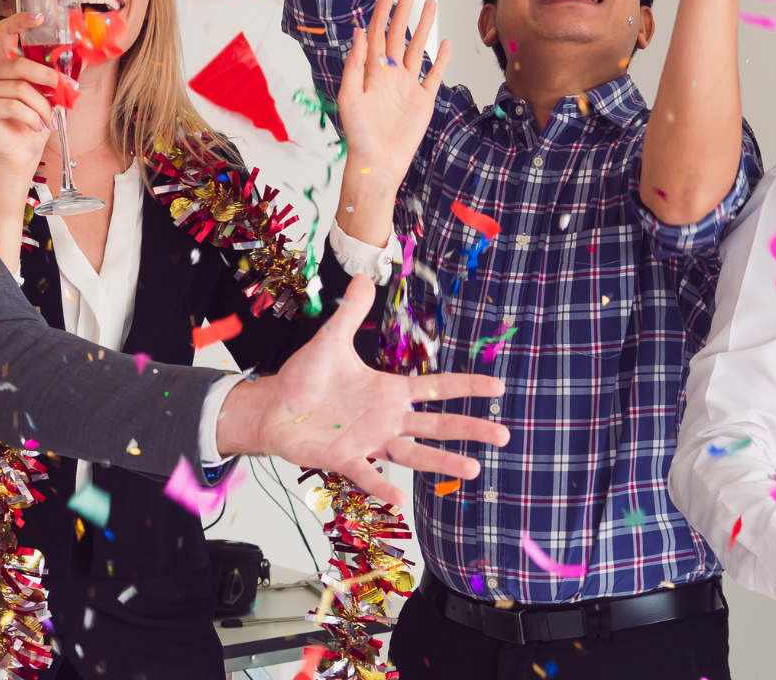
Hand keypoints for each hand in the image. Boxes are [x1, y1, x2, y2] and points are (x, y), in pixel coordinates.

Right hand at [0, 13, 68, 172]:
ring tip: (49, 121)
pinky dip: (31, 117)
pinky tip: (36, 126)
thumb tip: (80, 62)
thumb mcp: (50, 97)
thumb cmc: (34, 125)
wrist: (21, 155)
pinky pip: (12, 106)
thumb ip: (57, 79)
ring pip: (19, 89)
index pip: (5, 33)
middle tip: (64, 91)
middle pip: (19, 64)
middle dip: (47, 78)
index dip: (20, 22)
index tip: (40, 17)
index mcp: (4, 66)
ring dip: (42, 107)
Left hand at [215, 275, 507, 504]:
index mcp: (389, 391)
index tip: (498, 387)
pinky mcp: (345, 458)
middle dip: (470, 428)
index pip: (437, 388)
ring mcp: (369, 441)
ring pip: (414, 453)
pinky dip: (382, 486)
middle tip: (503, 435)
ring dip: (442, 460)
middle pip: (437, 424)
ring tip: (473, 469)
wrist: (272, 408)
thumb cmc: (304, 379)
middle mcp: (386, 419)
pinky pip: (368, 475)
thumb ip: (351, 312)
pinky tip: (401, 498)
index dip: (467, 386)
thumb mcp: (330, 341)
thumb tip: (365, 276)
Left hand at [340, 0, 450, 191]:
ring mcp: (407, 86)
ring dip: (424, 26)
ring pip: (417, 48)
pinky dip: (439, 59)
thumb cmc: (359, 134)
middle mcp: (390, 74)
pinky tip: (444, 43)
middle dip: (404, 9)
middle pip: (398, 33)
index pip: (377, 32)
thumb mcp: (350, 97)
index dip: (383, 9)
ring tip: (430, 3)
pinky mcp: (423, 100)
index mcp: (371, 71)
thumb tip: (358, 31)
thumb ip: (355, 64)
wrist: (378, 162)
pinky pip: (433, 75)